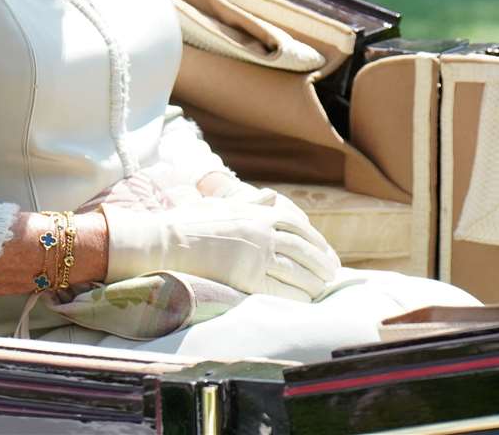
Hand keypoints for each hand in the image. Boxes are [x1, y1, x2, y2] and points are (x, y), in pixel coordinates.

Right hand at [103, 197, 341, 301]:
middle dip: (322, 263)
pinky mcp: (247, 277)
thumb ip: (249, 202)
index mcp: (257, 213)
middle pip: (304, 249)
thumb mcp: (220, 203)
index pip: (298, 226)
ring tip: (322, 289)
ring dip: (315, 282)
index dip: (317, 241)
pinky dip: (299, 296)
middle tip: (333, 274)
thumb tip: (271, 197)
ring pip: (298, 271)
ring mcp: (256, 255)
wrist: (164, 241)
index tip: (326, 253)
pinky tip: (305, 300)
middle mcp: (262, 232)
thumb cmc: (187, 222)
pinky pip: (283, 290)